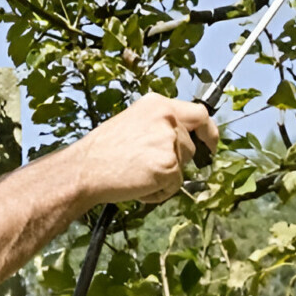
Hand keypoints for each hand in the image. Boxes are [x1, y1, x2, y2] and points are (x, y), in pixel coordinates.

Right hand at [70, 93, 218, 205]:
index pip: (199, 114)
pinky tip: (138, 185)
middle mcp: (167, 118)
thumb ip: (159, 125)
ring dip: (166, 176)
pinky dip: (159, 191)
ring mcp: (169, 141)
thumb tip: (184, 139)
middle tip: (152, 168)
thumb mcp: (133, 123)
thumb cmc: (103, 151)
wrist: (85, 169)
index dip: (209, 132)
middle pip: (192, 145)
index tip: (209, 145)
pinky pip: (174, 185)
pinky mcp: (169, 165)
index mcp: (158, 104)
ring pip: (184, 166)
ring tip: (137, 174)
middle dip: (178, 161)